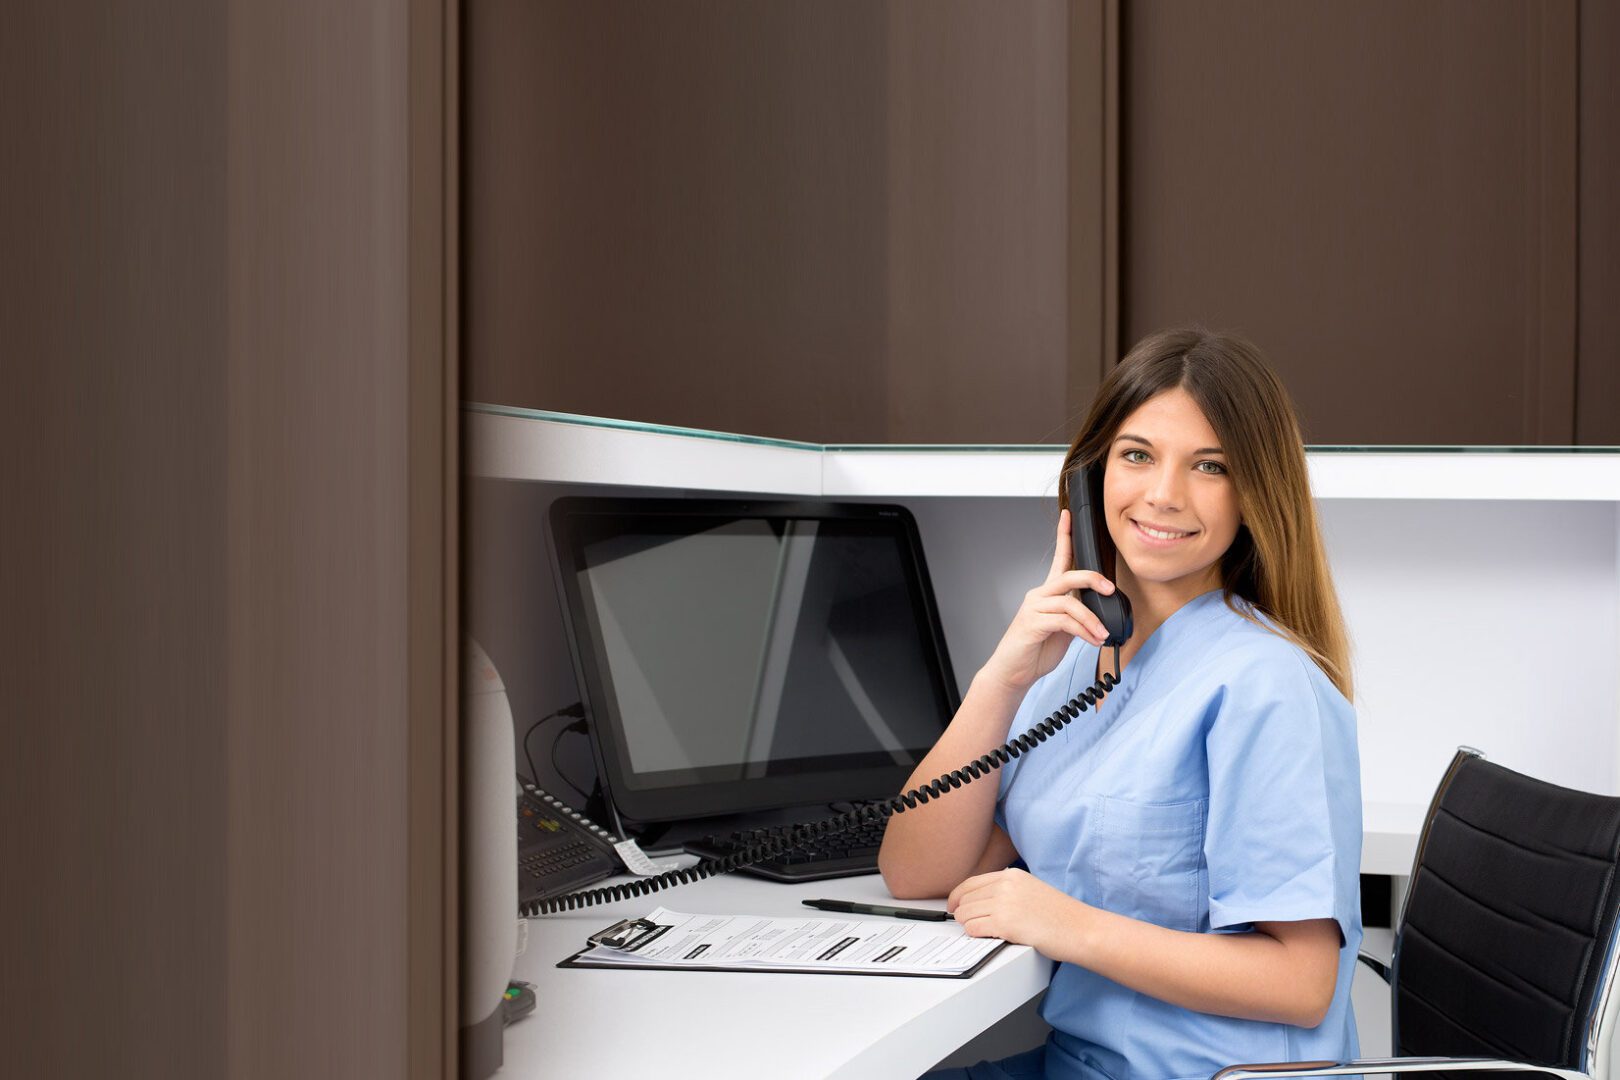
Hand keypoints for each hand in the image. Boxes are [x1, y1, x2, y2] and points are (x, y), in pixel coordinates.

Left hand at [947, 867, 1084, 955]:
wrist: (1081, 929)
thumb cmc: (1062, 916)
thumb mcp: (1032, 890)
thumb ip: (1007, 889)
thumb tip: (982, 899)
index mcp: (1011, 875)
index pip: (970, 883)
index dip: (958, 897)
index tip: (954, 906)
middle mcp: (1005, 885)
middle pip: (964, 899)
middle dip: (963, 913)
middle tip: (969, 924)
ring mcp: (1004, 903)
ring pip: (965, 914)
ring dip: (969, 925)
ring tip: (984, 931)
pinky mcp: (1005, 923)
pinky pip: (973, 928)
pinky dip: (975, 934)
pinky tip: (988, 936)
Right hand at [980, 509, 1117, 692]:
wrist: (1014, 672)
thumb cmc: (1036, 650)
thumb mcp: (1064, 631)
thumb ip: (1077, 617)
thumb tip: (1100, 614)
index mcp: (1047, 594)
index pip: (1058, 558)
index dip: (1063, 535)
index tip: (1067, 515)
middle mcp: (1039, 596)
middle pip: (1068, 575)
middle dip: (1093, 579)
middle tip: (1110, 589)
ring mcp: (1034, 608)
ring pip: (1070, 603)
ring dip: (1092, 620)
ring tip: (1102, 634)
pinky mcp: (1033, 623)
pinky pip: (1065, 621)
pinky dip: (1083, 631)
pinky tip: (1091, 640)